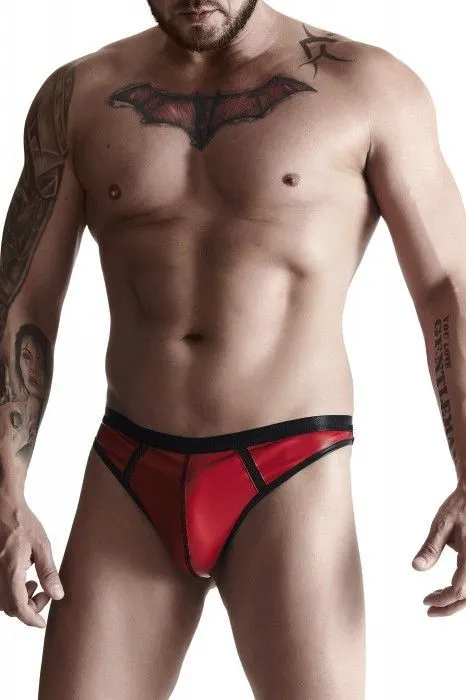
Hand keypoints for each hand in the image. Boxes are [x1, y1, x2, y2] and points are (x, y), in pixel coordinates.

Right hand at [0, 497, 63, 627]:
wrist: (3, 508)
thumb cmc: (23, 523)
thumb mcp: (42, 546)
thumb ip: (48, 572)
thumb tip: (57, 595)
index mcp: (10, 571)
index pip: (18, 607)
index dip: (31, 619)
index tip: (42, 623)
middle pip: (9, 608)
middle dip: (28, 608)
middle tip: (44, 593)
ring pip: (2, 601)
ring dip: (19, 600)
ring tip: (34, 583)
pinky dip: (11, 592)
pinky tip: (22, 577)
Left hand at [412, 482, 465, 615]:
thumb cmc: (459, 507)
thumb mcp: (441, 525)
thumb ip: (430, 548)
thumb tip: (416, 568)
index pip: (460, 590)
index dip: (443, 600)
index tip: (426, 601)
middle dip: (449, 607)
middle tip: (429, 610)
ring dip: (456, 599)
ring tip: (435, 598)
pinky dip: (461, 588)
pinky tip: (447, 587)